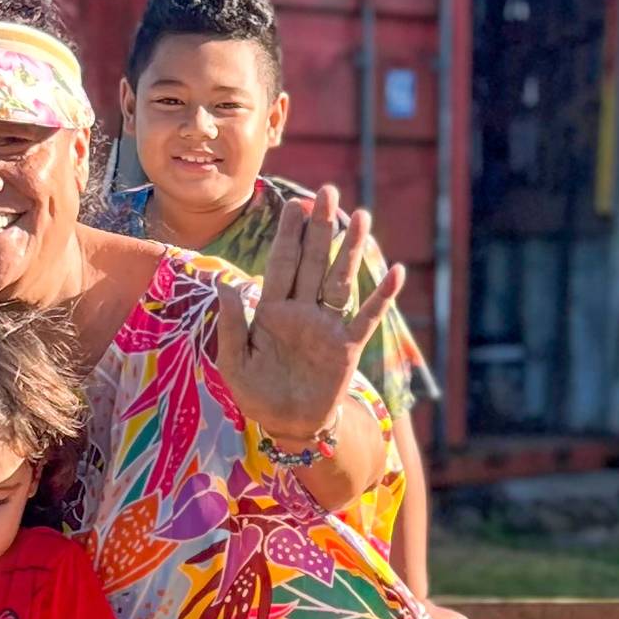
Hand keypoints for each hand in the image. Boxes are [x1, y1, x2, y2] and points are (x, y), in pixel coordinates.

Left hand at [214, 185, 404, 445]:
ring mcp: (327, 326)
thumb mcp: (235, 362)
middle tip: (326, 192)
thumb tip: (224, 282)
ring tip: (360, 216)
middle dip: (319, 228)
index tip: (294, 205)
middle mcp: (302, 310)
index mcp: (273, 311)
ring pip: (340, 279)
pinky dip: (381, 297)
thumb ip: (233, 323)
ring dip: (350, 249)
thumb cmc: (258, 393)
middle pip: (313, 261)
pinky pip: (366, 317)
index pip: (281, 264)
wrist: (288, 426)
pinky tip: (394, 272)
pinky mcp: (347, 347)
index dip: (288, 235)